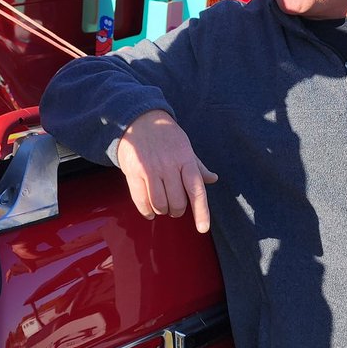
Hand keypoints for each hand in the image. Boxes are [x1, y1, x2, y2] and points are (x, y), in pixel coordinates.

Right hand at [116, 110, 217, 232]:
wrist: (139, 119)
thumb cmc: (166, 135)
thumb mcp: (185, 146)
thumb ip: (197, 166)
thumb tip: (213, 179)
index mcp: (185, 159)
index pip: (196, 190)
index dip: (201, 212)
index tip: (202, 228)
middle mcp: (168, 165)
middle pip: (177, 202)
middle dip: (178, 210)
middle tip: (176, 207)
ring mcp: (150, 169)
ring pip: (159, 204)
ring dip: (163, 210)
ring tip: (163, 206)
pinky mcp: (133, 172)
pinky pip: (141, 201)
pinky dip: (147, 211)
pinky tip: (150, 211)